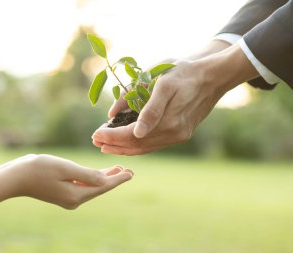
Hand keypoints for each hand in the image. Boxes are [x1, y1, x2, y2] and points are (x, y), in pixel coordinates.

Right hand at [8, 154, 132, 208]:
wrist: (16, 177)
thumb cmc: (39, 169)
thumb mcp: (66, 169)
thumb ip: (87, 175)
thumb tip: (105, 180)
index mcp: (76, 195)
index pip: (103, 186)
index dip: (118, 179)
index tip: (131, 173)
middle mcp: (74, 200)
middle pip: (99, 188)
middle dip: (114, 179)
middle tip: (129, 171)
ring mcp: (68, 198)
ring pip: (92, 187)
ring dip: (104, 177)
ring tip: (118, 169)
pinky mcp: (62, 194)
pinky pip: (83, 186)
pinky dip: (92, 179)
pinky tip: (98, 173)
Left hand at [92, 44, 257, 154]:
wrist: (213, 76)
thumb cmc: (185, 73)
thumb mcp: (163, 82)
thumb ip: (146, 106)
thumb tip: (124, 124)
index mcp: (168, 122)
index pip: (131, 136)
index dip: (111, 137)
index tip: (95, 134)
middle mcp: (174, 134)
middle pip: (137, 145)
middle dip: (114, 144)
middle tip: (95, 141)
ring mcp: (179, 136)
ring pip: (145, 148)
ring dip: (124, 148)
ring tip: (107, 146)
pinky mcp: (182, 134)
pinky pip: (155, 144)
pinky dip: (138, 145)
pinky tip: (128, 143)